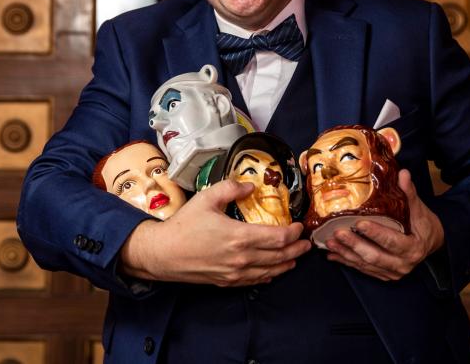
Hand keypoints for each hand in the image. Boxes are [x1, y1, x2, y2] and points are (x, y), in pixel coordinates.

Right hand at [120, 179, 310, 286]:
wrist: (163, 253)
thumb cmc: (184, 225)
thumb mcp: (206, 198)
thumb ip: (231, 188)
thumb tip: (250, 186)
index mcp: (240, 236)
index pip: (278, 238)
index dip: (293, 232)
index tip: (299, 225)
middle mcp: (242, 258)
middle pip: (279, 256)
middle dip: (297, 249)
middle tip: (307, 243)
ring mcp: (235, 273)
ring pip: (270, 271)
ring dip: (287, 263)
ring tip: (297, 257)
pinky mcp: (227, 282)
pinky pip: (255, 281)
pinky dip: (269, 275)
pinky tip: (274, 271)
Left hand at [325, 169, 444, 281]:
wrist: (430, 243)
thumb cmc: (423, 224)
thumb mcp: (419, 209)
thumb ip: (409, 193)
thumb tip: (403, 174)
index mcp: (413, 248)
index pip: (392, 242)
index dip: (376, 234)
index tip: (360, 224)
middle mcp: (402, 264)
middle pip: (375, 256)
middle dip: (354, 245)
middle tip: (337, 233)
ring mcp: (392, 272)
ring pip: (366, 264)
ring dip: (346, 254)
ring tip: (329, 242)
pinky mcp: (383, 275)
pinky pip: (363, 269)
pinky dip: (346, 261)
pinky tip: (332, 254)